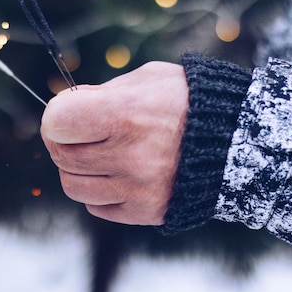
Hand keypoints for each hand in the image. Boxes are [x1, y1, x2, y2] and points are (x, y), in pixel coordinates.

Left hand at [40, 61, 188, 224]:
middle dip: (62, 140)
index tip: (67, 111)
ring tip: (96, 153)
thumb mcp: (146, 80)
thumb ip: (102, 94)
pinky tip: (115, 172)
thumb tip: (65, 109)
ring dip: (76, 168)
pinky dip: (98, 190)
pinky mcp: (145, 211)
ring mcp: (137, 188)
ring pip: (73, 186)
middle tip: (78, 131)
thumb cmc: (187, 101)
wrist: (235, 139)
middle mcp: (130, 156)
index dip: (55, 115)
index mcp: (126, 115)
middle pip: (62, 155)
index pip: (58, 122)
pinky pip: (97, 206)